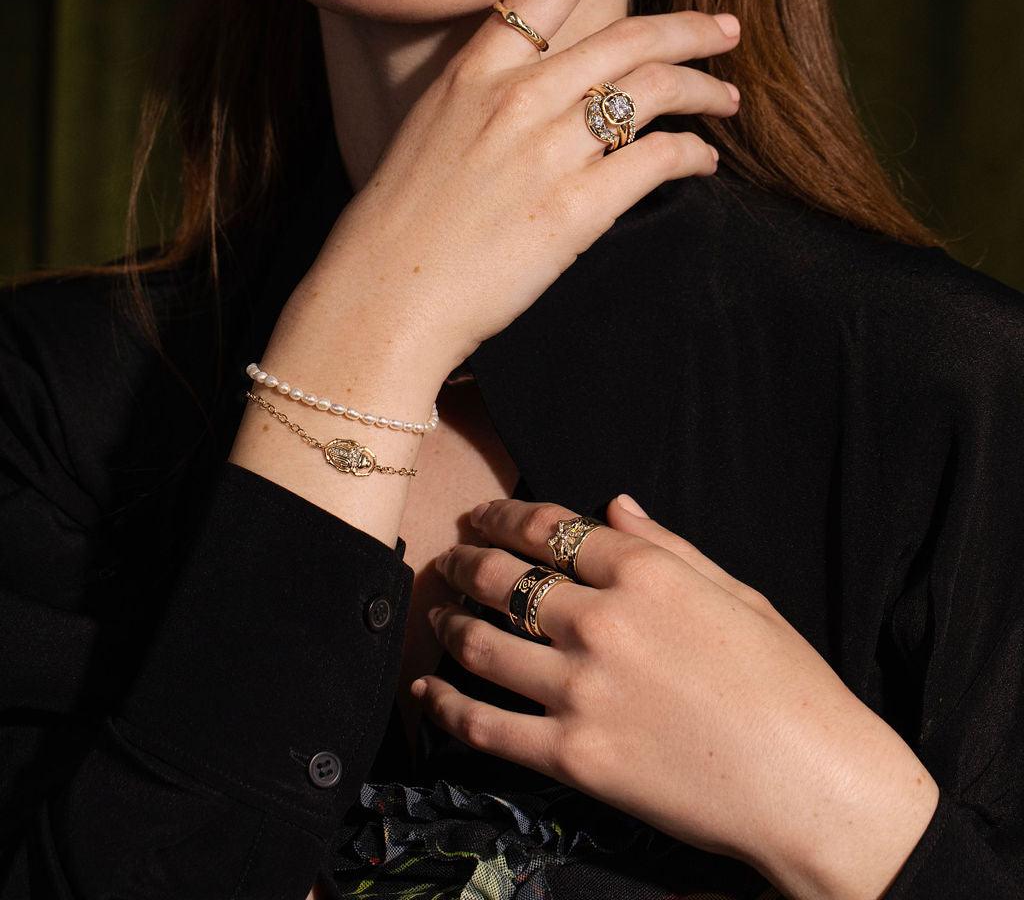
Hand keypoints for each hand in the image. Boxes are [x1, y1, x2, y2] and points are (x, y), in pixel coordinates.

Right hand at [311, 0, 741, 373]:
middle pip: (630, 35)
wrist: (383, 297)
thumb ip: (488, 95)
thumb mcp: (431, 129)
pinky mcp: (574, 209)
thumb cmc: (401, 220)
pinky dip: (692, 156)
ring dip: (702, 89)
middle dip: (693, 29)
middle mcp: (515, 97)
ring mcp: (546, 151)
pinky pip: (657, 162)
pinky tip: (700, 162)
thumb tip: (543, 86)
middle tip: (727, 30)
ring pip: (653, 91)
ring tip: (726, 98)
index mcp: (474, 69)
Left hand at [414, 496, 939, 899]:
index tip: (481, 516)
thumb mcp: (736, 592)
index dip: (503, 516)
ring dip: (449, 623)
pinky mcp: (573, 757)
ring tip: (439, 614)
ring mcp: (581, 690)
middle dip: (466, 562)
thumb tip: (611, 505)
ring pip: (482, 643)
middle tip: (448, 560)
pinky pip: (486, 726)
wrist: (814, 786)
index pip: (548, 528)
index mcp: (645, 571)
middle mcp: (602, 621)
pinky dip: (445, 705)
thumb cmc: (790, 684)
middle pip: (503, 577)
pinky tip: (426, 690)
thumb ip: (666, 545)